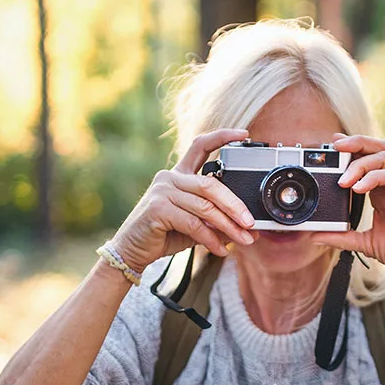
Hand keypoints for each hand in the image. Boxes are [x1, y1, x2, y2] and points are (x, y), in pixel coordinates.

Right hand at [110, 128, 255, 272]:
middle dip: (235, 205)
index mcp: (179, 174)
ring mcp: (162, 191)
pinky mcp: (158, 209)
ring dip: (228, 226)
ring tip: (244, 240)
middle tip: (251, 223)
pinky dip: (211, 239)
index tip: (244, 134)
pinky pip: (194, 223)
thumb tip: (247, 227)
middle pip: (211, 185)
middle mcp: (170, 177)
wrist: (132, 250)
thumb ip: (215, 220)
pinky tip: (221, 249)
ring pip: (205, 207)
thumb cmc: (164, 234)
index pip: (200, 146)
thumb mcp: (195, 224)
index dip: (222, 137)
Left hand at [309, 134, 384, 285]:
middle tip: (335, 146)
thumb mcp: (364, 243)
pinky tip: (359, 189)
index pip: (368, 159)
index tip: (331, 146)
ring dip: (361, 163)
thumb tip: (314, 236)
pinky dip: (374, 177)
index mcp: (382, 191)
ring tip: (343, 180)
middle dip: (357, 142)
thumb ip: (341, 237)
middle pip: (378, 149)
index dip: (351, 149)